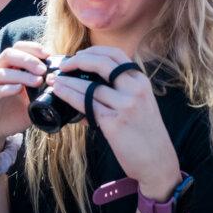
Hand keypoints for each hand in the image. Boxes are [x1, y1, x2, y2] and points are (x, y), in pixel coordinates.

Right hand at [0, 41, 48, 153]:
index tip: (48, 55)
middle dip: (28, 59)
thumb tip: (61, 86)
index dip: (32, 48)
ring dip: (21, 75)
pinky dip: (4, 89)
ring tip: (38, 81)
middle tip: (44, 70)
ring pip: (0, 72)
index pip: (16, 49)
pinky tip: (17, 89)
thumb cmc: (8, 118)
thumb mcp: (30, 104)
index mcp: (5, 70)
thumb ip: (42, 94)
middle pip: (8, 55)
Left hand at [48, 46, 181, 198]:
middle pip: (102, 63)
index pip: (116, 55)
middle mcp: (135, 89)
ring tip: (55, 81)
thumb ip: (120, 93)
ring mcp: (125, 105)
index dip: (94, 51)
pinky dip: (70, 97)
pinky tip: (61, 94)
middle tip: (64, 65)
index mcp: (141, 81)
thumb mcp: (141, 104)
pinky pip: (86, 105)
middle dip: (78, 60)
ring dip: (68, 81)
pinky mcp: (114, 123)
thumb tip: (88, 90)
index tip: (79, 55)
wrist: (157, 161)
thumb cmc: (146, 134)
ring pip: (89, 86)